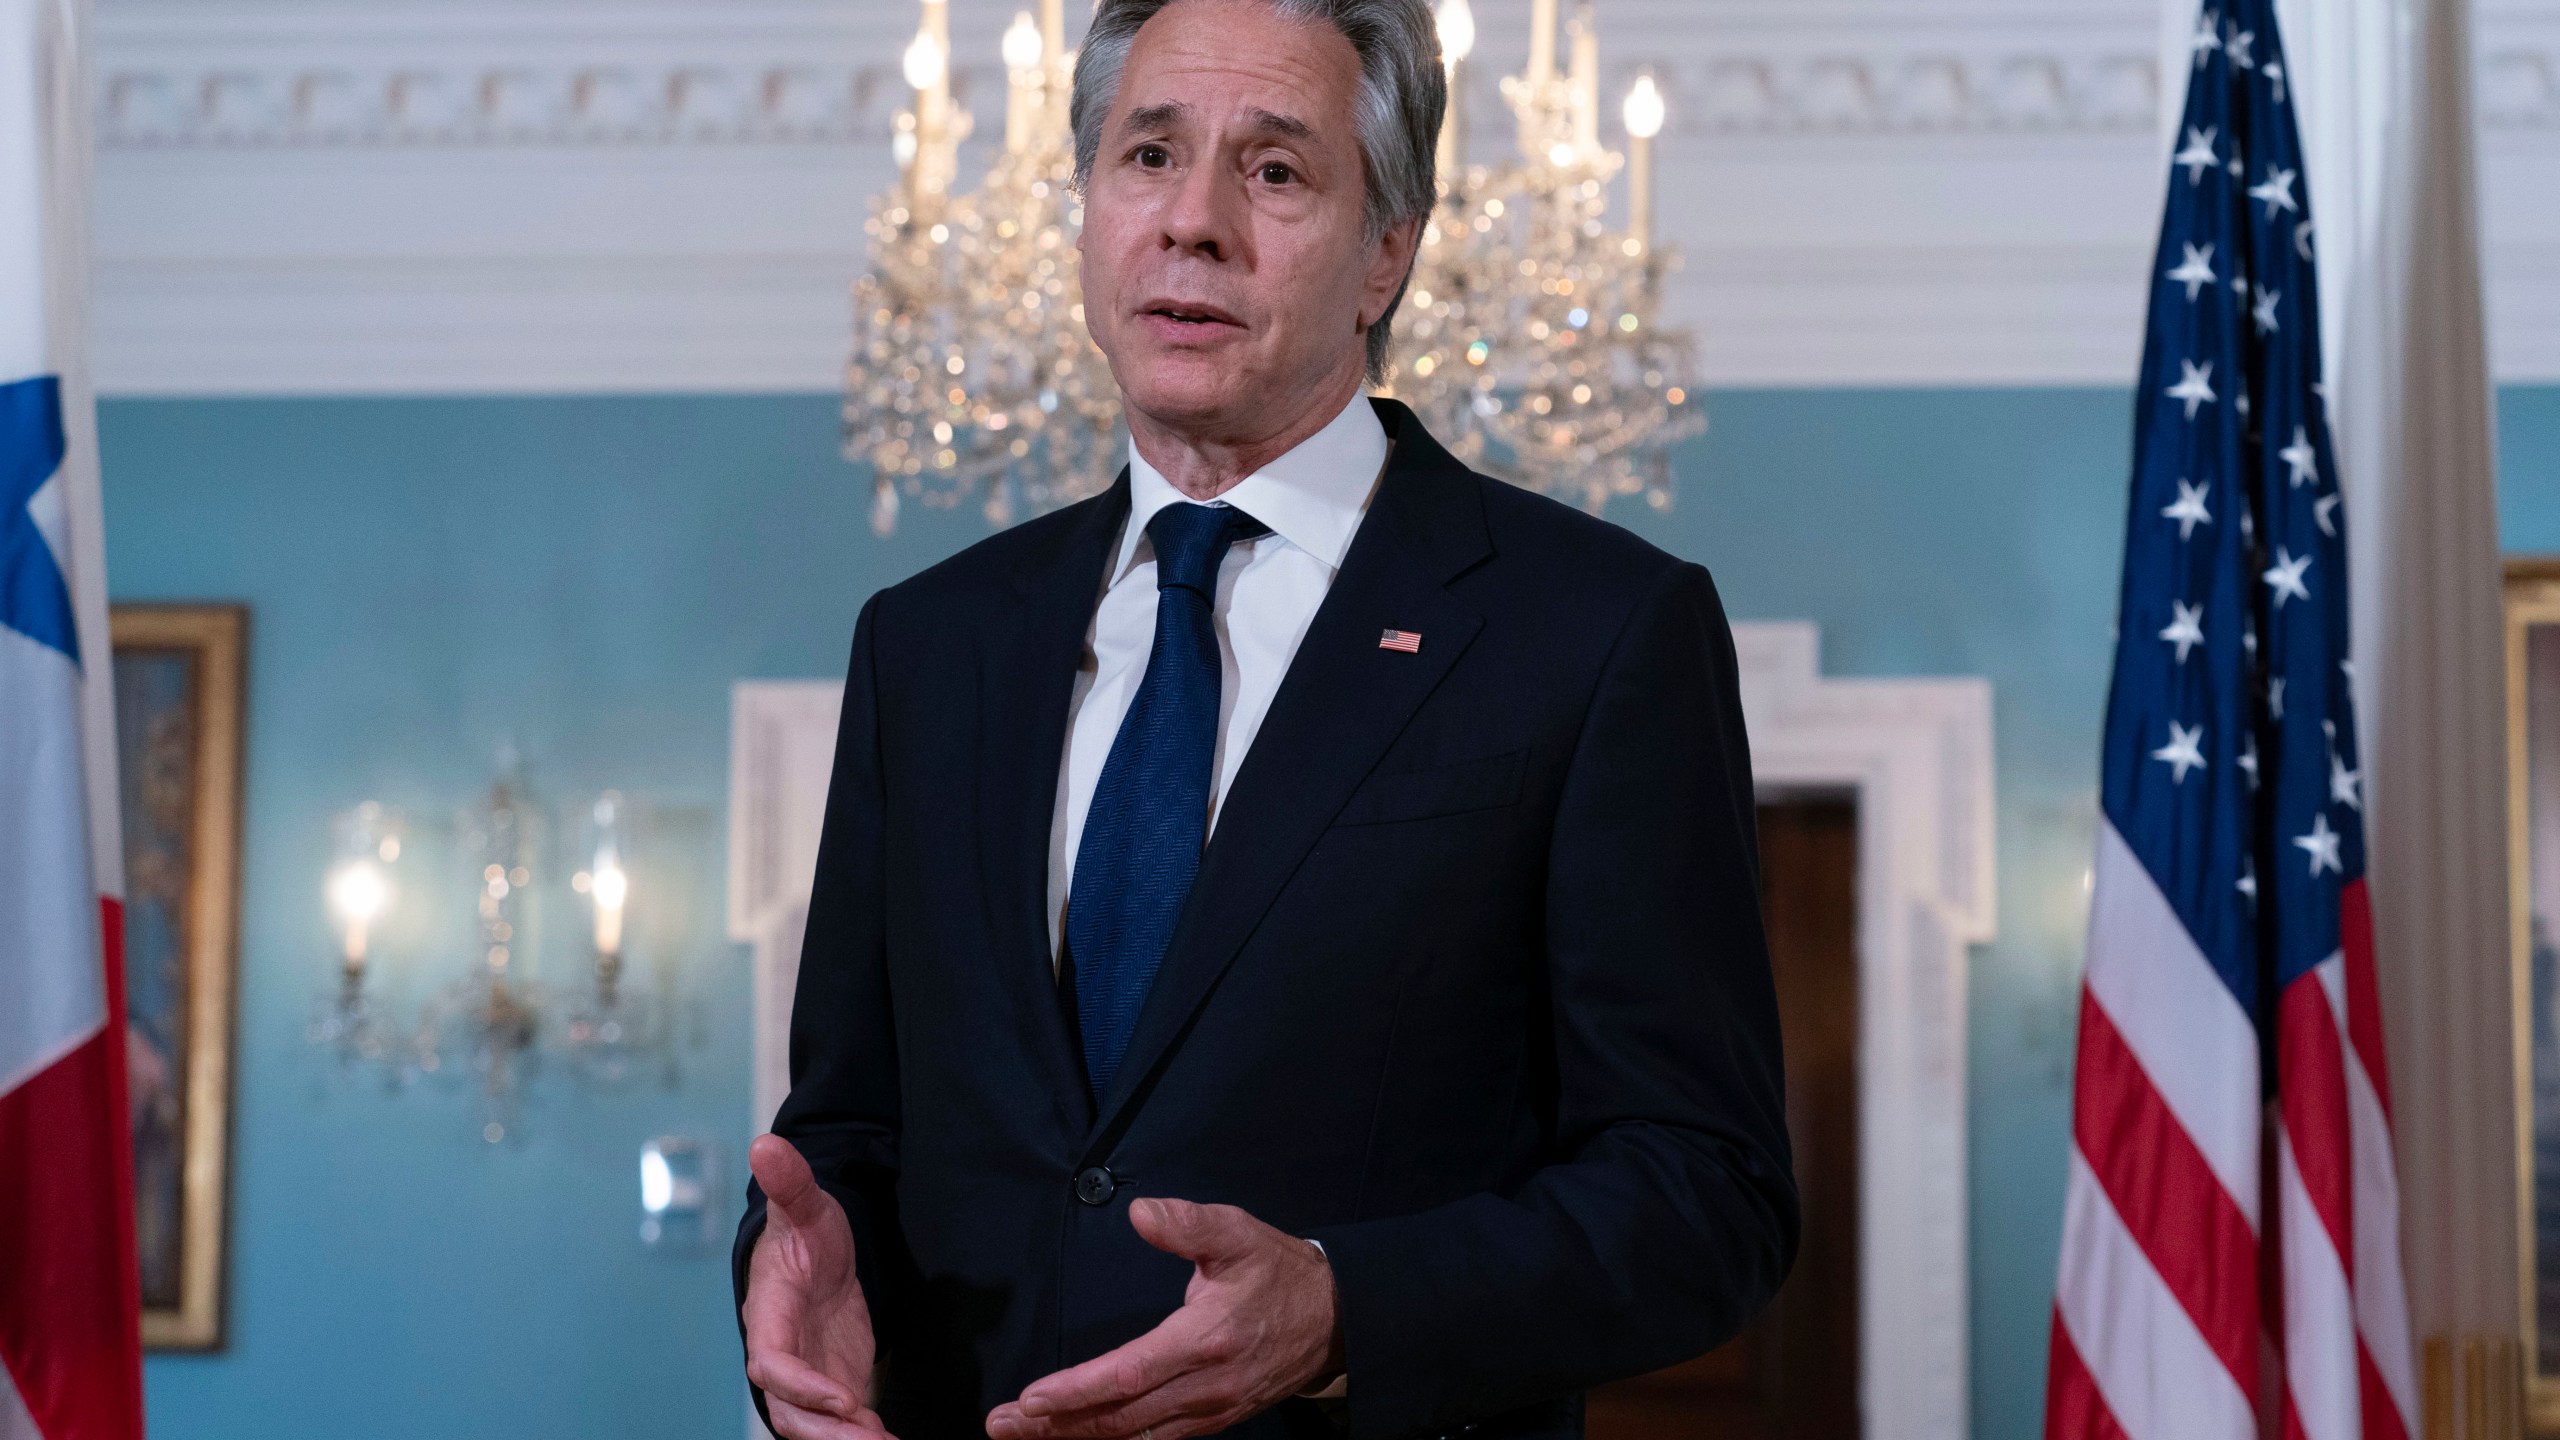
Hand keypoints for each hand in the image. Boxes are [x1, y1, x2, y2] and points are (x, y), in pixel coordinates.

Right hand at [744, 1134, 897, 1439]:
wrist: (817, 1255)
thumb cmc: (806, 1233)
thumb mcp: (806, 1206)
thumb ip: (791, 1183)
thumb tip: (767, 1144)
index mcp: (769, 1317)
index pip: (773, 1363)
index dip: (802, 1386)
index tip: (845, 1398)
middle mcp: (782, 1356)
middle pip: (790, 1411)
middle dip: (828, 1433)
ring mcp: (807, 1376)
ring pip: (813, 1426)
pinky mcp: (832, 1384)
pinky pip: (840, 1424)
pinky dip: (862, 1436)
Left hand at [985, 1198, 1342, 1439]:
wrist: (1336, 1319)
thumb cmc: (1279, 1273)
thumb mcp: (1239, 1233)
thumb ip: (1189, 1223)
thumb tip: (1140, 1212)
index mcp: (1204, 1340)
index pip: (1127, 1374)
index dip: (1075, 1391)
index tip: (1030, 1399)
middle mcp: (1203, 1387)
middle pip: (1119, 1418)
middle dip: (1055, 1426)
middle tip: (1002, 1425)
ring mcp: (1209, 1411)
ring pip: (1132, 1437)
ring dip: (1075, 1439)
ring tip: (1026, 1435)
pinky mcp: (1213, 1421)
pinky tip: (1080, 1438)